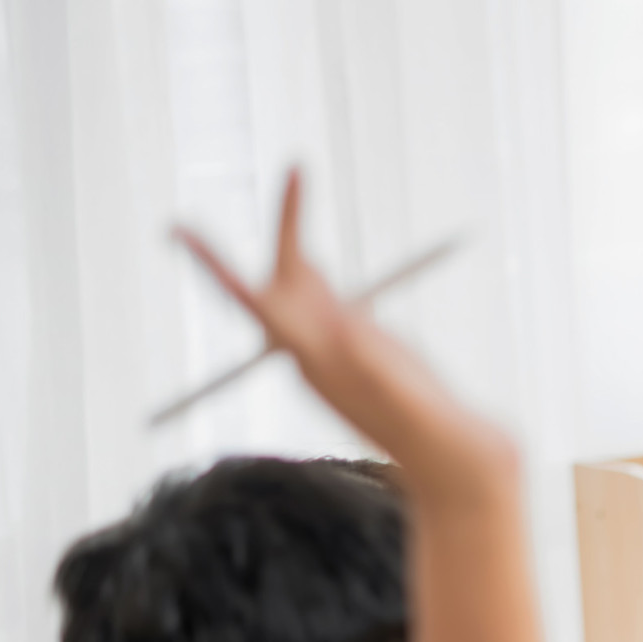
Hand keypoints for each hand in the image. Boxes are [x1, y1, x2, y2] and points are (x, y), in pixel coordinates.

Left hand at [177, 170, 509, 484]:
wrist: (460, 469)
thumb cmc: (439, 440)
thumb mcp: (413, 401)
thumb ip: (379, 367)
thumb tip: (347, 327)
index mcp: (317, 361)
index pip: (254, 304)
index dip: (216, 265)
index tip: (182, 230)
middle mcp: (318, 354)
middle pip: (279, 283)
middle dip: (284, 227)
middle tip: (294, 169)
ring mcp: (340, 351)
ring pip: (302, 289)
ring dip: (295, 240)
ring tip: (297, 182)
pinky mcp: (363, 351)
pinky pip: (330, 302)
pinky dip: (322, 269)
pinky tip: (319, 258)